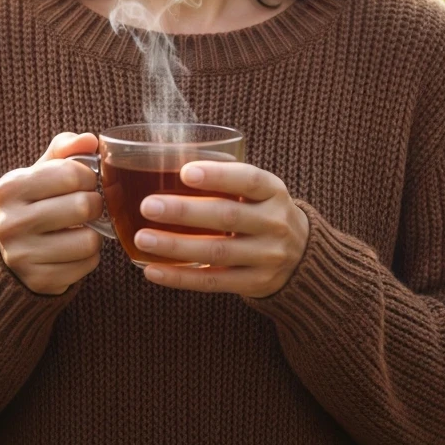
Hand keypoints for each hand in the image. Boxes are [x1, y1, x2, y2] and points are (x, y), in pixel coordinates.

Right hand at [0, 132, 104, 295]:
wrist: (8, 253)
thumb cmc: (34, 202)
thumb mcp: (41, 171)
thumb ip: (65, 149)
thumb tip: (91, 140)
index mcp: (10, 187)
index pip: (71, 173)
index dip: (88, 176)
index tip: (83, 182)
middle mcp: (10, 222)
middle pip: (83, 206)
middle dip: (94, 204)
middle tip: (86, 206)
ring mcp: (21, 255)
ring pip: (89, 240)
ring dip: (94, 233)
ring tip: (79, 229)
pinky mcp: (38, 280)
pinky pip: (87, 265)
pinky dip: (89, 257)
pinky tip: (73, 250)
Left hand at [135, 161, 309, 296]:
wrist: (301, 255)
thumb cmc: (261, 211)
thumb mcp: (258, 190)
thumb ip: (224, 178)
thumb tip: (164, 160)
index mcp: (274, 191)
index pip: (249, 180)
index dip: (218, 175)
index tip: (184, 172)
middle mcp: (274, 223)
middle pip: (228, 216)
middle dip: (184, 211)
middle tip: (148, 205)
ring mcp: (267, 256)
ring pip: (218, 251)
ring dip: (176, 246)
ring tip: (143, 238)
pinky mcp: (254, 283)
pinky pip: (213, 281)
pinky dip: (180, 277)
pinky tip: (153, 270)